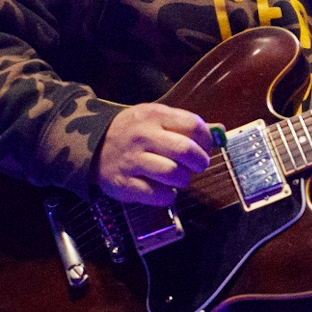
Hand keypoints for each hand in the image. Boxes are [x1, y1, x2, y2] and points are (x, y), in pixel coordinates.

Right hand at [94, 102, 213, 205]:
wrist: (91, 146)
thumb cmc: (132, 132)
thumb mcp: (155, 118)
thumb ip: (185, 124)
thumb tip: (220, 132)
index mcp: (154, 116)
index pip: (193, 125)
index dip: (206, 139)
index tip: (205, 147)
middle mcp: (143, 136)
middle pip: (185, 150)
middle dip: (200, 162)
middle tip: (198, 166)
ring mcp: (132, 161)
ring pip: (173, 174)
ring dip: (184, 180)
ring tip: (179, 178)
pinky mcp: (125, 184)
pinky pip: (158, 195)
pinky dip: (168, 196)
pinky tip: (164, 189)